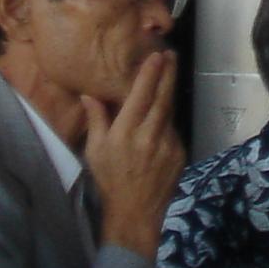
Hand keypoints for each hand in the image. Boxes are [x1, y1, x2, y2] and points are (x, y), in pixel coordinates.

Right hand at [84, 52, 184, 258]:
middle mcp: (148, 136)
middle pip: (162, 98)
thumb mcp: (95, 151)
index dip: (149, 74)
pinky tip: (164, 111)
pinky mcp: (179, 154)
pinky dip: (168, 118)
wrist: (135, 213)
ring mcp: (167, 145)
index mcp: (125, 133)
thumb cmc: (110, 181)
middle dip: (167, 74)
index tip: (156, 56)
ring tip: (169, 73)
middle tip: (171, 54)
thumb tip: (90, 94)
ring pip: (170, 111)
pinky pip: (173, 129)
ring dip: (170, 91)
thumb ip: (96, 120)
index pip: (140, 96)